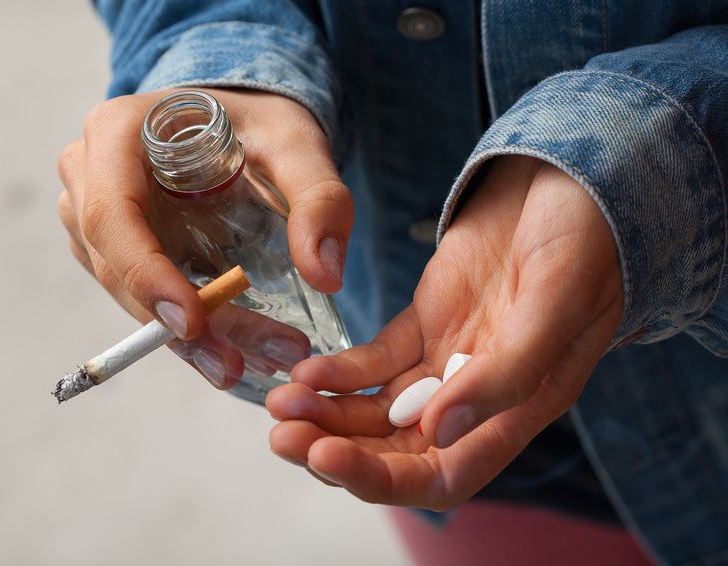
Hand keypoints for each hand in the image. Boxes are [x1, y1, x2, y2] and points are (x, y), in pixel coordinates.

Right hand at [57, 88, 351, 386]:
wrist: (233, 122)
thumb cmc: (258, 123)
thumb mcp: (297, 144)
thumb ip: (319, 199)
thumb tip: (326, 275)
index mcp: (117, 132)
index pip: (113, 215)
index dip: (146, 275)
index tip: (192, 324)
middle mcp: (89, 173)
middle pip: (116, 265)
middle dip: (176, 324)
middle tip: (237, 365)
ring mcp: (91, 212)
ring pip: (124, 291)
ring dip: (184, 338)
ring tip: (250, 362)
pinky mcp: (111, 245)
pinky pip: (138, 294)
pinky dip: (183, 328)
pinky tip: (230, 350)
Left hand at [266, 156, 623, 508]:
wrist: (570, 179)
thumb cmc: (585, 241)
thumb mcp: (556, 302)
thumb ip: (506, 373)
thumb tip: (440, 431)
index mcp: (519, 407)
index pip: (445, 473)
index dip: (383, 478)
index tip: (326, 456)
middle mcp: (478, 394)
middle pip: (398, 450)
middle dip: (338, 449)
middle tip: (282, 437)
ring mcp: (448, 358)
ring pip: (377, 408)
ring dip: (327, 413)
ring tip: (279, 404)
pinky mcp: (426, 322)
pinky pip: (374, 360)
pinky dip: (338, 370)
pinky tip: (305, 371)